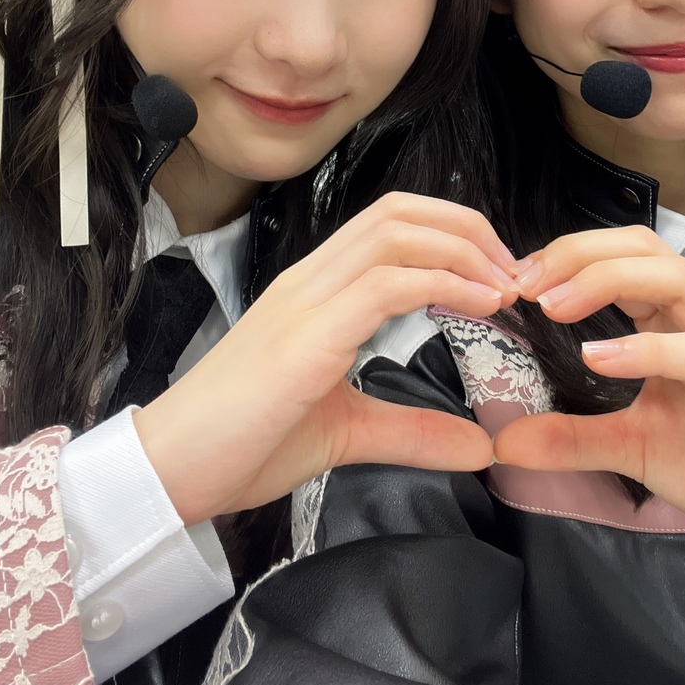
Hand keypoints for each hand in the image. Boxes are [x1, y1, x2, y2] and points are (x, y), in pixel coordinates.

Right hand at [135, 193, 517, 525]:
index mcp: (315, 291)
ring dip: (464, 249)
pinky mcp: (306, 336)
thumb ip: (411, 430)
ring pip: (395, 234)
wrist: (168, 472)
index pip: (389, 225)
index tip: (499, 273)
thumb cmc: (242, 445)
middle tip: (516, 271)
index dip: (452, 232)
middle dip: (468, 227)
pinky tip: (480, 305)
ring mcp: (306, 301)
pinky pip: (386, 284)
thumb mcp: (346, 433)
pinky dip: (444, 283)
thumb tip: (479, 444)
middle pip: (399, 211)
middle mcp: (310, 280)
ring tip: (506, 285)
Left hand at [494, 226, 684, 573]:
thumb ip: (571, 438)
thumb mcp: (631, 448)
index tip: (515, 283)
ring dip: (607, 280)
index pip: (622, 256)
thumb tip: (504, 440)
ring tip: (553, 307)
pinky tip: (598, 360)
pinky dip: (645, 349)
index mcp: (674, 323)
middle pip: (644, 248)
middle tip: (524, 283)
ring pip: (675, 278)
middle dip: (578, 253)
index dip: (566, 258)